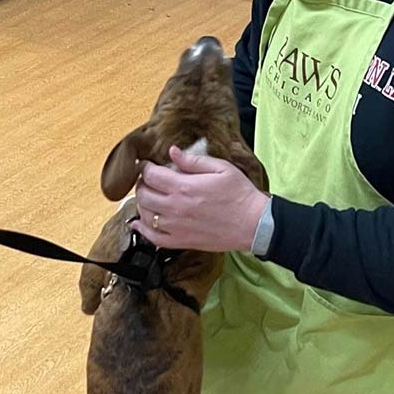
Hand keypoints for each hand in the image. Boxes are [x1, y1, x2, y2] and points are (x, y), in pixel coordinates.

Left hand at [133, 146, 268, 252]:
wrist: (253, 223)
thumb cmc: (240, 195)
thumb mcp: (221, 168)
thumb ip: (193, 160)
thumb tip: (173, 152)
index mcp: (184, 187)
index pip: (150, 175)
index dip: (145, 167)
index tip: (147, 165)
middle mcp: (176, 207)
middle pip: (143, 194)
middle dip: (142, 184)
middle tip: (148, 180)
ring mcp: (176, 226)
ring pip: (144, 214)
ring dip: (143, 203)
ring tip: (150, 197)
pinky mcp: (181, 241)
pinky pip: (153, 237)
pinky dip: (142, 229)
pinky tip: (140, 223)